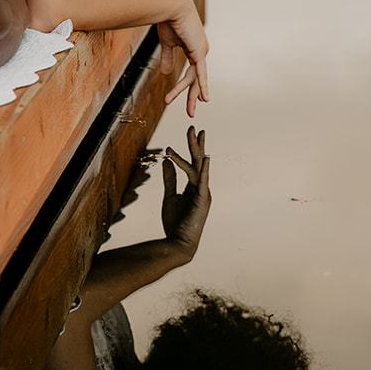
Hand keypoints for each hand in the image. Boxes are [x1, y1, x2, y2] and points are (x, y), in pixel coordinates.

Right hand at [158, 0, 208, 116]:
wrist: (170, 6)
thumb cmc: (168, 20)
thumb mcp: (167, 43)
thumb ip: (168, 58)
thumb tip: (167, 73)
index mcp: (194, 48)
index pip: (192, 71)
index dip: (191, 85)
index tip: (194, 98)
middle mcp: (200, 51)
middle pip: (195, 78)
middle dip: (192, 96)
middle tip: (191, 112)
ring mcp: (201, 51)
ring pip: (194, 78)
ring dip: (188, 94)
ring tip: (188, 110)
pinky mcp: (199, 51)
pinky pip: (200, 73)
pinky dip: (201, 85)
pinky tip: (203, 97)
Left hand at [161, 127, 210, 261]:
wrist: (178, 242)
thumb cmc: (174, 222)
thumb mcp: (169, 196)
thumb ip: (169, 179)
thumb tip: (166, 161)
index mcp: (194, 187)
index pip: (194, 163)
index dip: (192, 148)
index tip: (191, 133)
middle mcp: (201, 188)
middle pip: (198, 161)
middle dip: (196, 144)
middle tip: (193, 127)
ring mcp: (203, 193)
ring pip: (197, 167)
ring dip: (194, 150)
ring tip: (191, 134)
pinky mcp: (201, 200)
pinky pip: (202, 181)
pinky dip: (203, 169)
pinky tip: (204, 157)